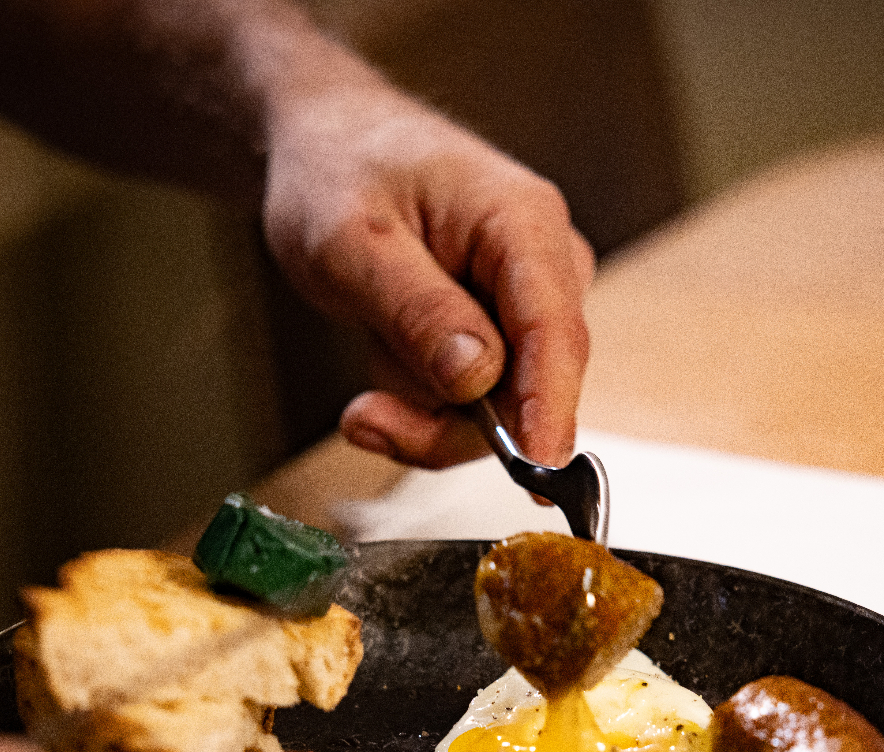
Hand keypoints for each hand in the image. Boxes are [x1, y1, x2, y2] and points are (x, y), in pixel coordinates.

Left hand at [260, 77, 594, 469]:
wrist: (328, 148)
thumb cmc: (340, 170)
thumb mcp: (353, 242)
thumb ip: (418, 310)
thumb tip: (480, 378)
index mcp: (523, 224)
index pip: (556, 330)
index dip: (549, 407)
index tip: (536, 470)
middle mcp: (543, 268)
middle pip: (534, 385)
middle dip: (453, 423)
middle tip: (366, 420)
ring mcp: (526, 307)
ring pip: (505, 410)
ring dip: (429, 422)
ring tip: (362, 406)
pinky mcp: (501, 338)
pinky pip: (480, 407)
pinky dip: (426, 413)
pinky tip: (379, 390)